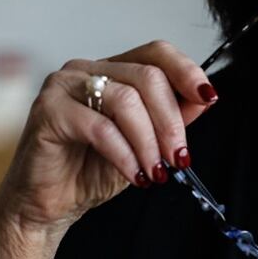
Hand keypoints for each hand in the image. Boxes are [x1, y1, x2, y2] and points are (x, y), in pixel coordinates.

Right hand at [0, 40, 219, 239]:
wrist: (48, 205)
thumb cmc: (91, 171)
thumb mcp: (145, 144)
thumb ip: (171, 119)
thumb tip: (205, 98)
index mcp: (112, 71)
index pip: (155, 53)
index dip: (186, 71)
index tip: (209, 97)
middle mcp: (87, 70)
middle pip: (146, 77)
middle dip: (171, 122)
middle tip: (179, 158)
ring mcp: (63, 85)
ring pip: (125, 100)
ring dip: (148, 142)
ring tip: (155, 172)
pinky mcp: (47, 110)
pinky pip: (100, 127)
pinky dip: (124, 154)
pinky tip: (134, 175)